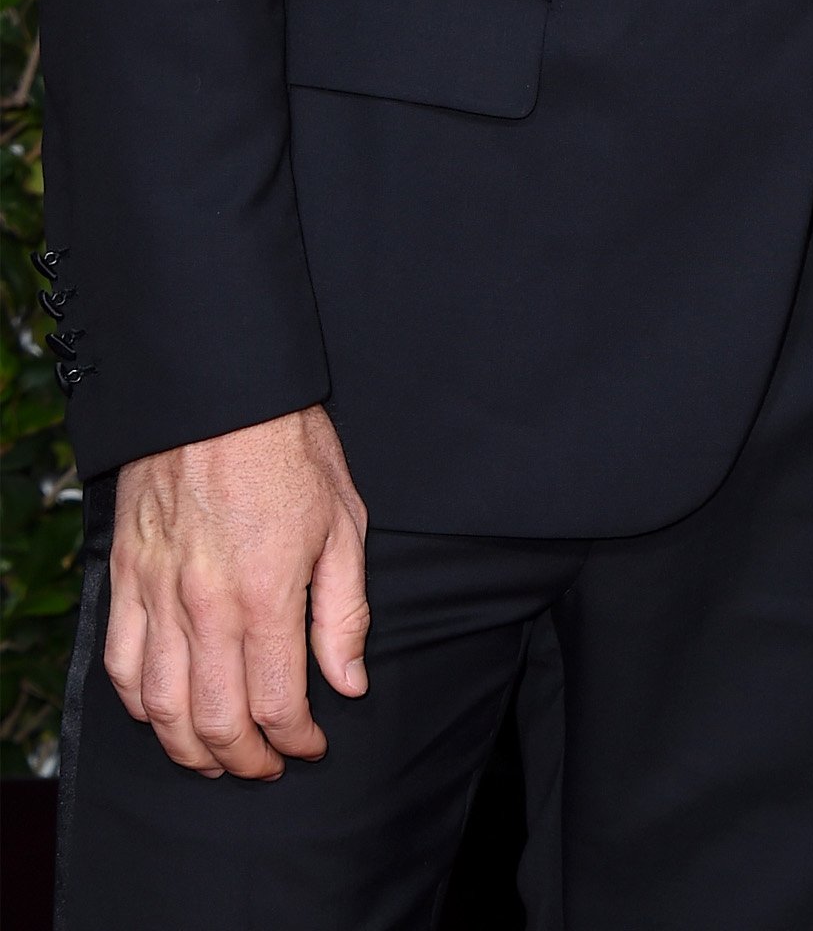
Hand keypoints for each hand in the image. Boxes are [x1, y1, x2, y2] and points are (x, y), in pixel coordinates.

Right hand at [105, 405, 368, 777]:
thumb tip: (349, 682)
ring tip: (216, 756)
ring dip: (188, 748)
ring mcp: (158, 595)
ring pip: (161, 708)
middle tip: (266, 764)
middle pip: (215, 722)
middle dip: (245, 760)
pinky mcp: (126, 578)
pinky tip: (163, 713)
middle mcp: (205, 606)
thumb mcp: (343, 522)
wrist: (220, 391)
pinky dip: (140, 705)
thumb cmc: (290, 448)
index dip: (297, 740)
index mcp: (265, 595)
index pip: (277, 704)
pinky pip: (120, 666)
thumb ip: (344, 611)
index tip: (311, 745)